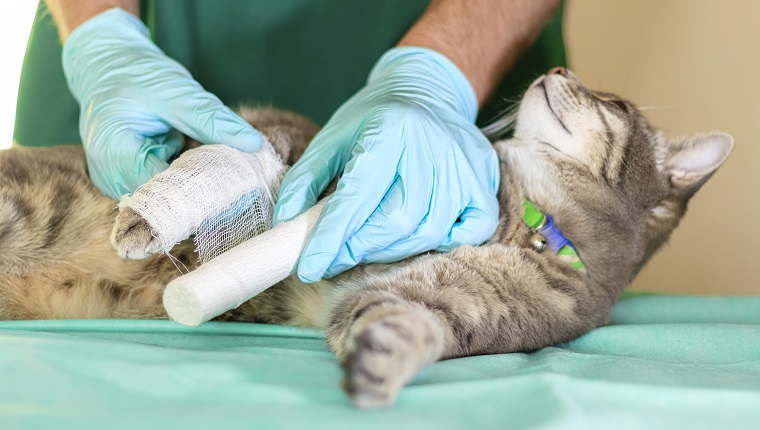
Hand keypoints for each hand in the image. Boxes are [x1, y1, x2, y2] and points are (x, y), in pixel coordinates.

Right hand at [62, 8, 261, 198]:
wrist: (108, 65)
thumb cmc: (136, 73)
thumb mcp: (175, 90)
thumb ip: (211, 119)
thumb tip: (253, 143)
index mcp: (113, 153)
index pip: (163, 191)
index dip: (201, 190)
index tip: (237, 183)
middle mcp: (109, 175)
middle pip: (163, 201)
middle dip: (200, 191)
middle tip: (236, 179)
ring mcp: (116, 180)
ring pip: (165, 198)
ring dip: (192, 186)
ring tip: (216, 169)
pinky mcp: (128, 179)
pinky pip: (162, 188)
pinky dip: (182, 178)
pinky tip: (199, 165)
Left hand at [274, 47, 499, 281]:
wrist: (427, 90)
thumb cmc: (374, 118)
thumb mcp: (331, 137)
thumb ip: (305, 180)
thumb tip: (287, 225)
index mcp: (390, 131)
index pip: (358, 197)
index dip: (332, 237)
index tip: (310, 267)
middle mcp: (432, 148)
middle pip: (397, 222)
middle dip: (359, 248)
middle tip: (336, 255)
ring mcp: (464, 166)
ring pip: (429, 231)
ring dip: (392, 250)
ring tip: (367, 246)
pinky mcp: (485, 181)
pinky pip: (472, 229)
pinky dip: (443, 242)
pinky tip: (417, 235)